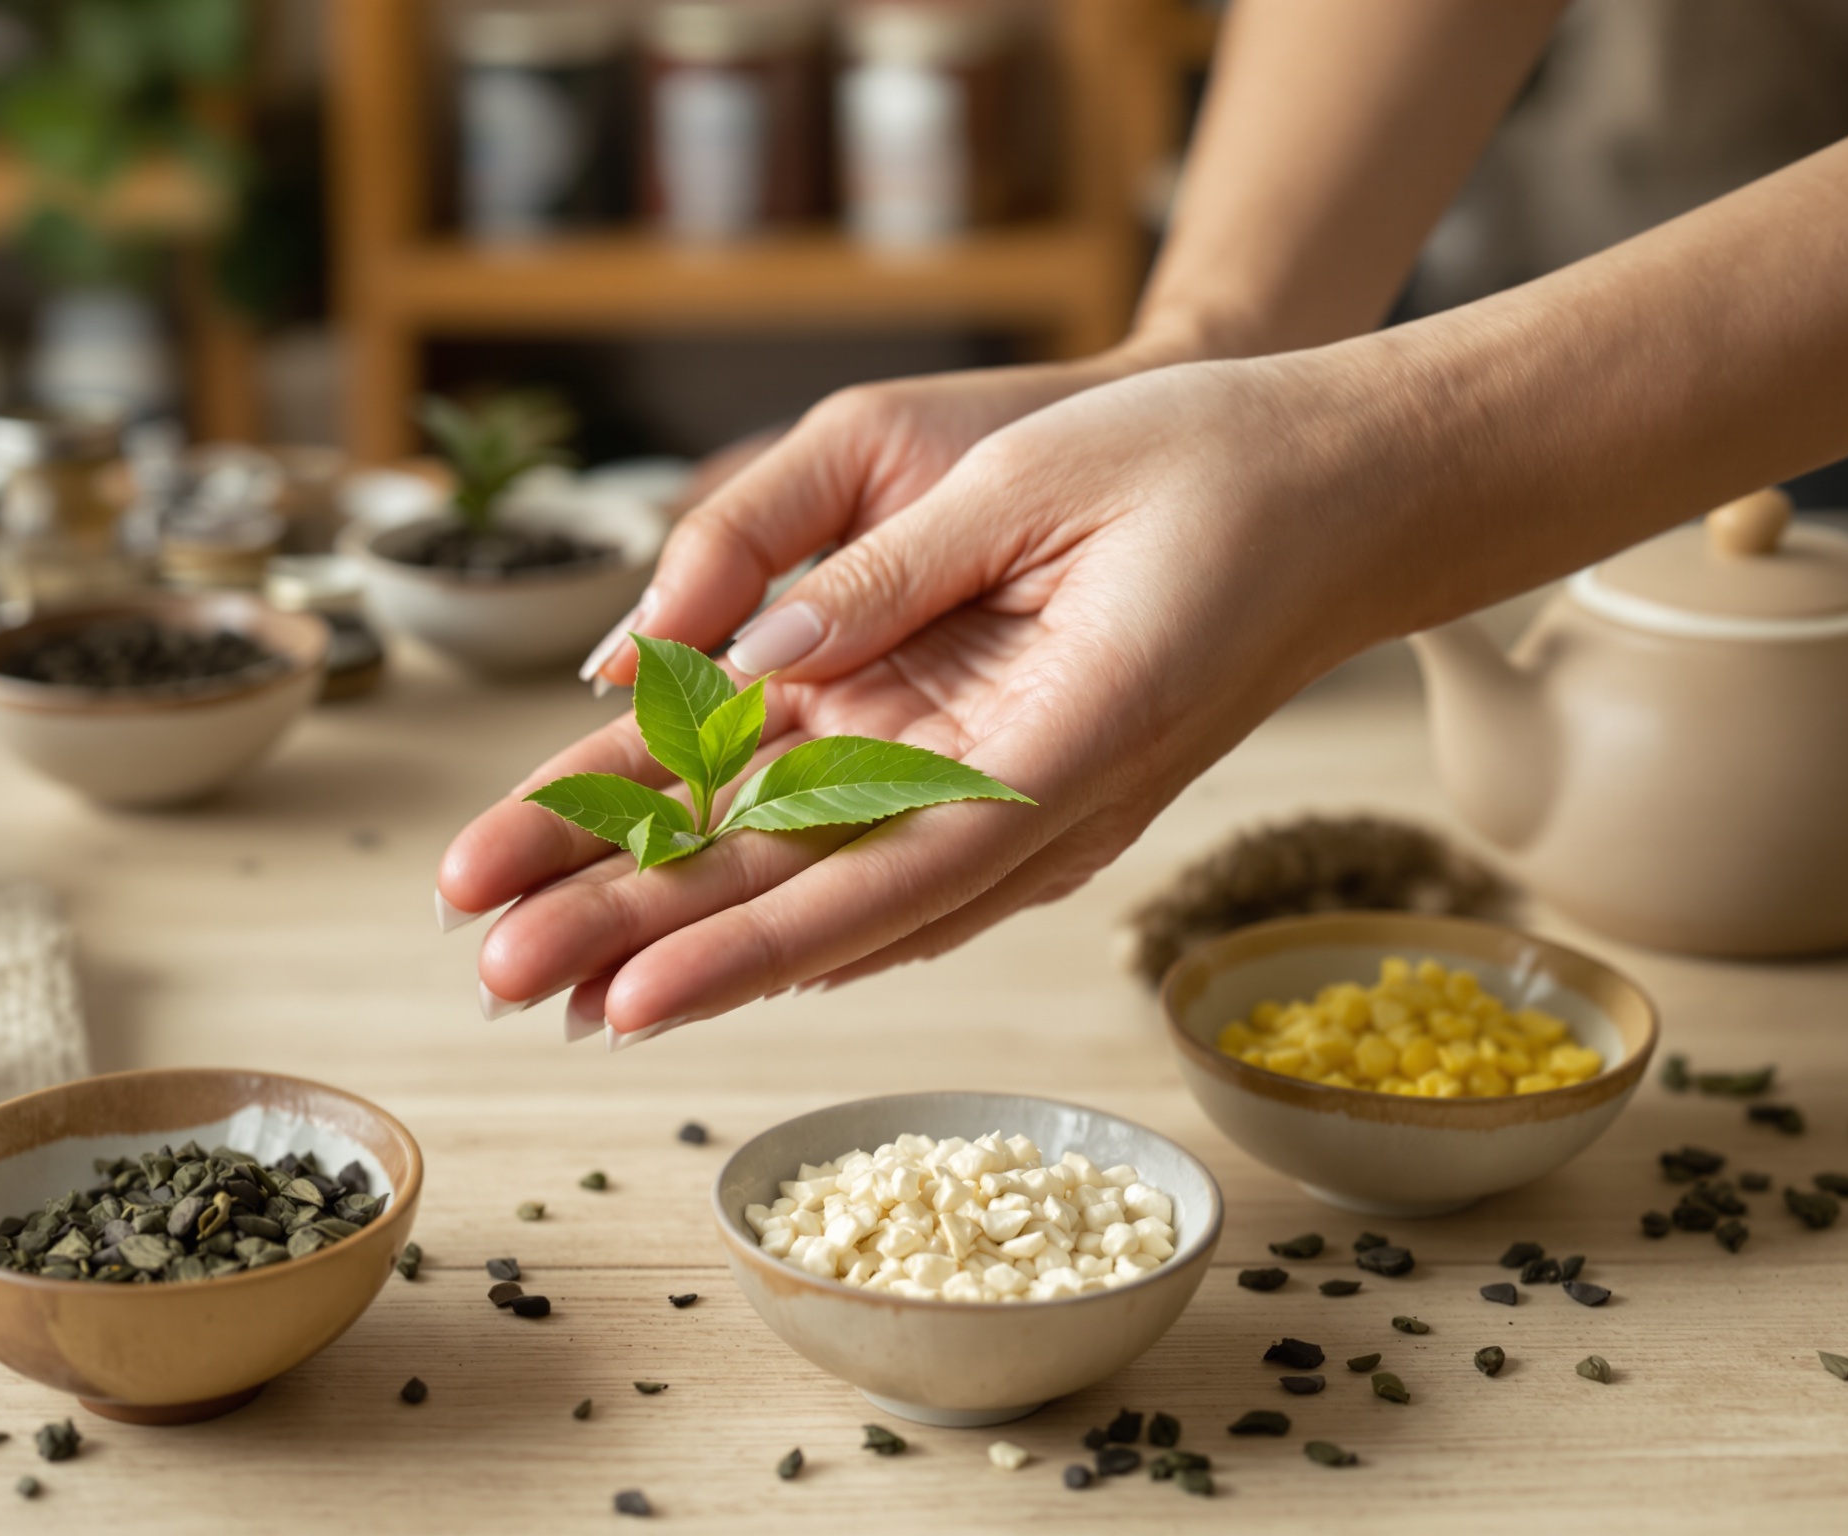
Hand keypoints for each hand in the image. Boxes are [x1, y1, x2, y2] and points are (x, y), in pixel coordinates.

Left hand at [439, 349, 1381, 1040]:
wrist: (1348, 493)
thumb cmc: (1212, 469)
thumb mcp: (1034, 479)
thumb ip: (883, 573)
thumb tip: (747, 649)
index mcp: (1045, 755)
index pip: (867, 880)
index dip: (735, 943)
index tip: (619, 996)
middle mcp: (1026, 813)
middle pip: (812, 902)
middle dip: (647, 941)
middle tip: (499, 976)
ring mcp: (1018, 811)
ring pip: (818, 881)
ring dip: (677, 918)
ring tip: (534, 950)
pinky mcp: (1002, 778)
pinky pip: (859, 842)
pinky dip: (757, 879)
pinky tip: (665, 915)